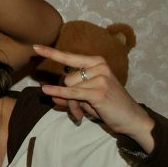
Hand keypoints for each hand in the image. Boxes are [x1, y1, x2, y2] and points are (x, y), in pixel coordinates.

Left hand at [34, 45, 154, 152]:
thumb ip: (69, 93)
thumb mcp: (87, 97)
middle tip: (79, 108)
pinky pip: (72, 93)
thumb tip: (48, 92)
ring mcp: (100, 78)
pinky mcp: (98, 92)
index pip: (70, 57)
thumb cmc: (109, 106)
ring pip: (69, 88)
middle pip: (67, 78)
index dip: (52, 53)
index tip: (35, 47)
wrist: (132, 118)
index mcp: (97, 62)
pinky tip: (46, 91)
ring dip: (72, 103)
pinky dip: (59, 93)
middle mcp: (99, 66)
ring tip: (83, 112)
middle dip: (68, 94)